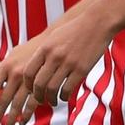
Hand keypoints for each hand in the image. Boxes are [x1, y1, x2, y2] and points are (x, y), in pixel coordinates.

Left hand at [0, 9, 112, 124]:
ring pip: (52, 89)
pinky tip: (64, 97)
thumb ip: (42, 52)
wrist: (96, 23)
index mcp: (45, 48)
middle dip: (37, 96)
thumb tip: (31, 69)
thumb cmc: (73, 31)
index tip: (30, 90)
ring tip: (52, 101)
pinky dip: (63, 96)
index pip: (28, 72)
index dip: (27, 85)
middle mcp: (54, 56)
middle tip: (40, 100)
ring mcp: (68, 63)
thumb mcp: (53, 38)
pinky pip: (68, 89)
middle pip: (38, 84)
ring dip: (50, 99)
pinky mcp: (81, 69)